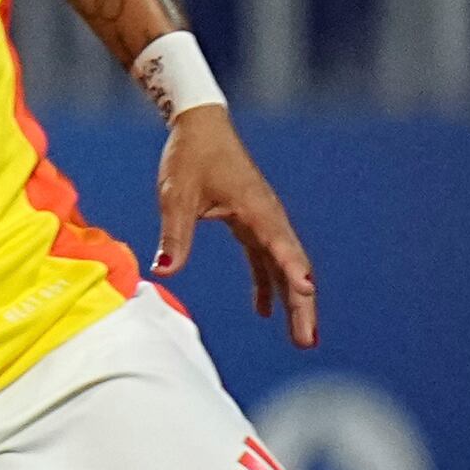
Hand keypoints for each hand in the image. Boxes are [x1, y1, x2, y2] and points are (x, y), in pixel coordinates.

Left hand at [153, 107, 316, 348]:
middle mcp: (269, 219)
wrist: (200, 127)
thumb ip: (174, 234)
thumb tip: (164, 270)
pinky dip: (268, 284)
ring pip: (284, 268)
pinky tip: (264, 311)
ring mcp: (264, 223)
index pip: (281, 249)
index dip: (294, 274)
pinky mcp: (252, 224)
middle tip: (306, 341)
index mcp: (257, 212)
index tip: (306, 295)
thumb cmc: (190, 157)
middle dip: (302, 306)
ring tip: (300, 338)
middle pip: (293, 268)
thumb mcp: (177, 196)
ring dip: (293, 301)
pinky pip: (266, 260)